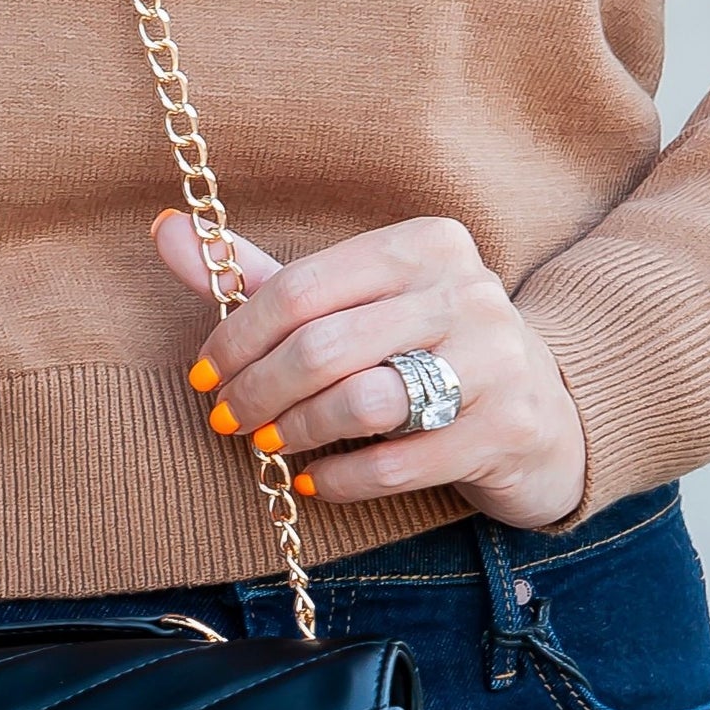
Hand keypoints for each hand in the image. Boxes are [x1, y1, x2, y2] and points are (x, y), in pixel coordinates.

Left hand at [154, 212, 586, 530]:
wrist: (546, 411)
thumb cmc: (424, 350)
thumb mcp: (354, 303)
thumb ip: (263, 275)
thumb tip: (164, 227)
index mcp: (424, 244)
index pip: (301, 287)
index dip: (236, 337)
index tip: (204, 374)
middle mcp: (467, 291)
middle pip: (324, 346)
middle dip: (256, 390)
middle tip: (225, 418)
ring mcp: (495, 361)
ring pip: (363, 401)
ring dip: (296, 432)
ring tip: (268, 445)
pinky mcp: (506, 429)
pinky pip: (399, 462)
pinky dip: (340, 479)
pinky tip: (313, 481)